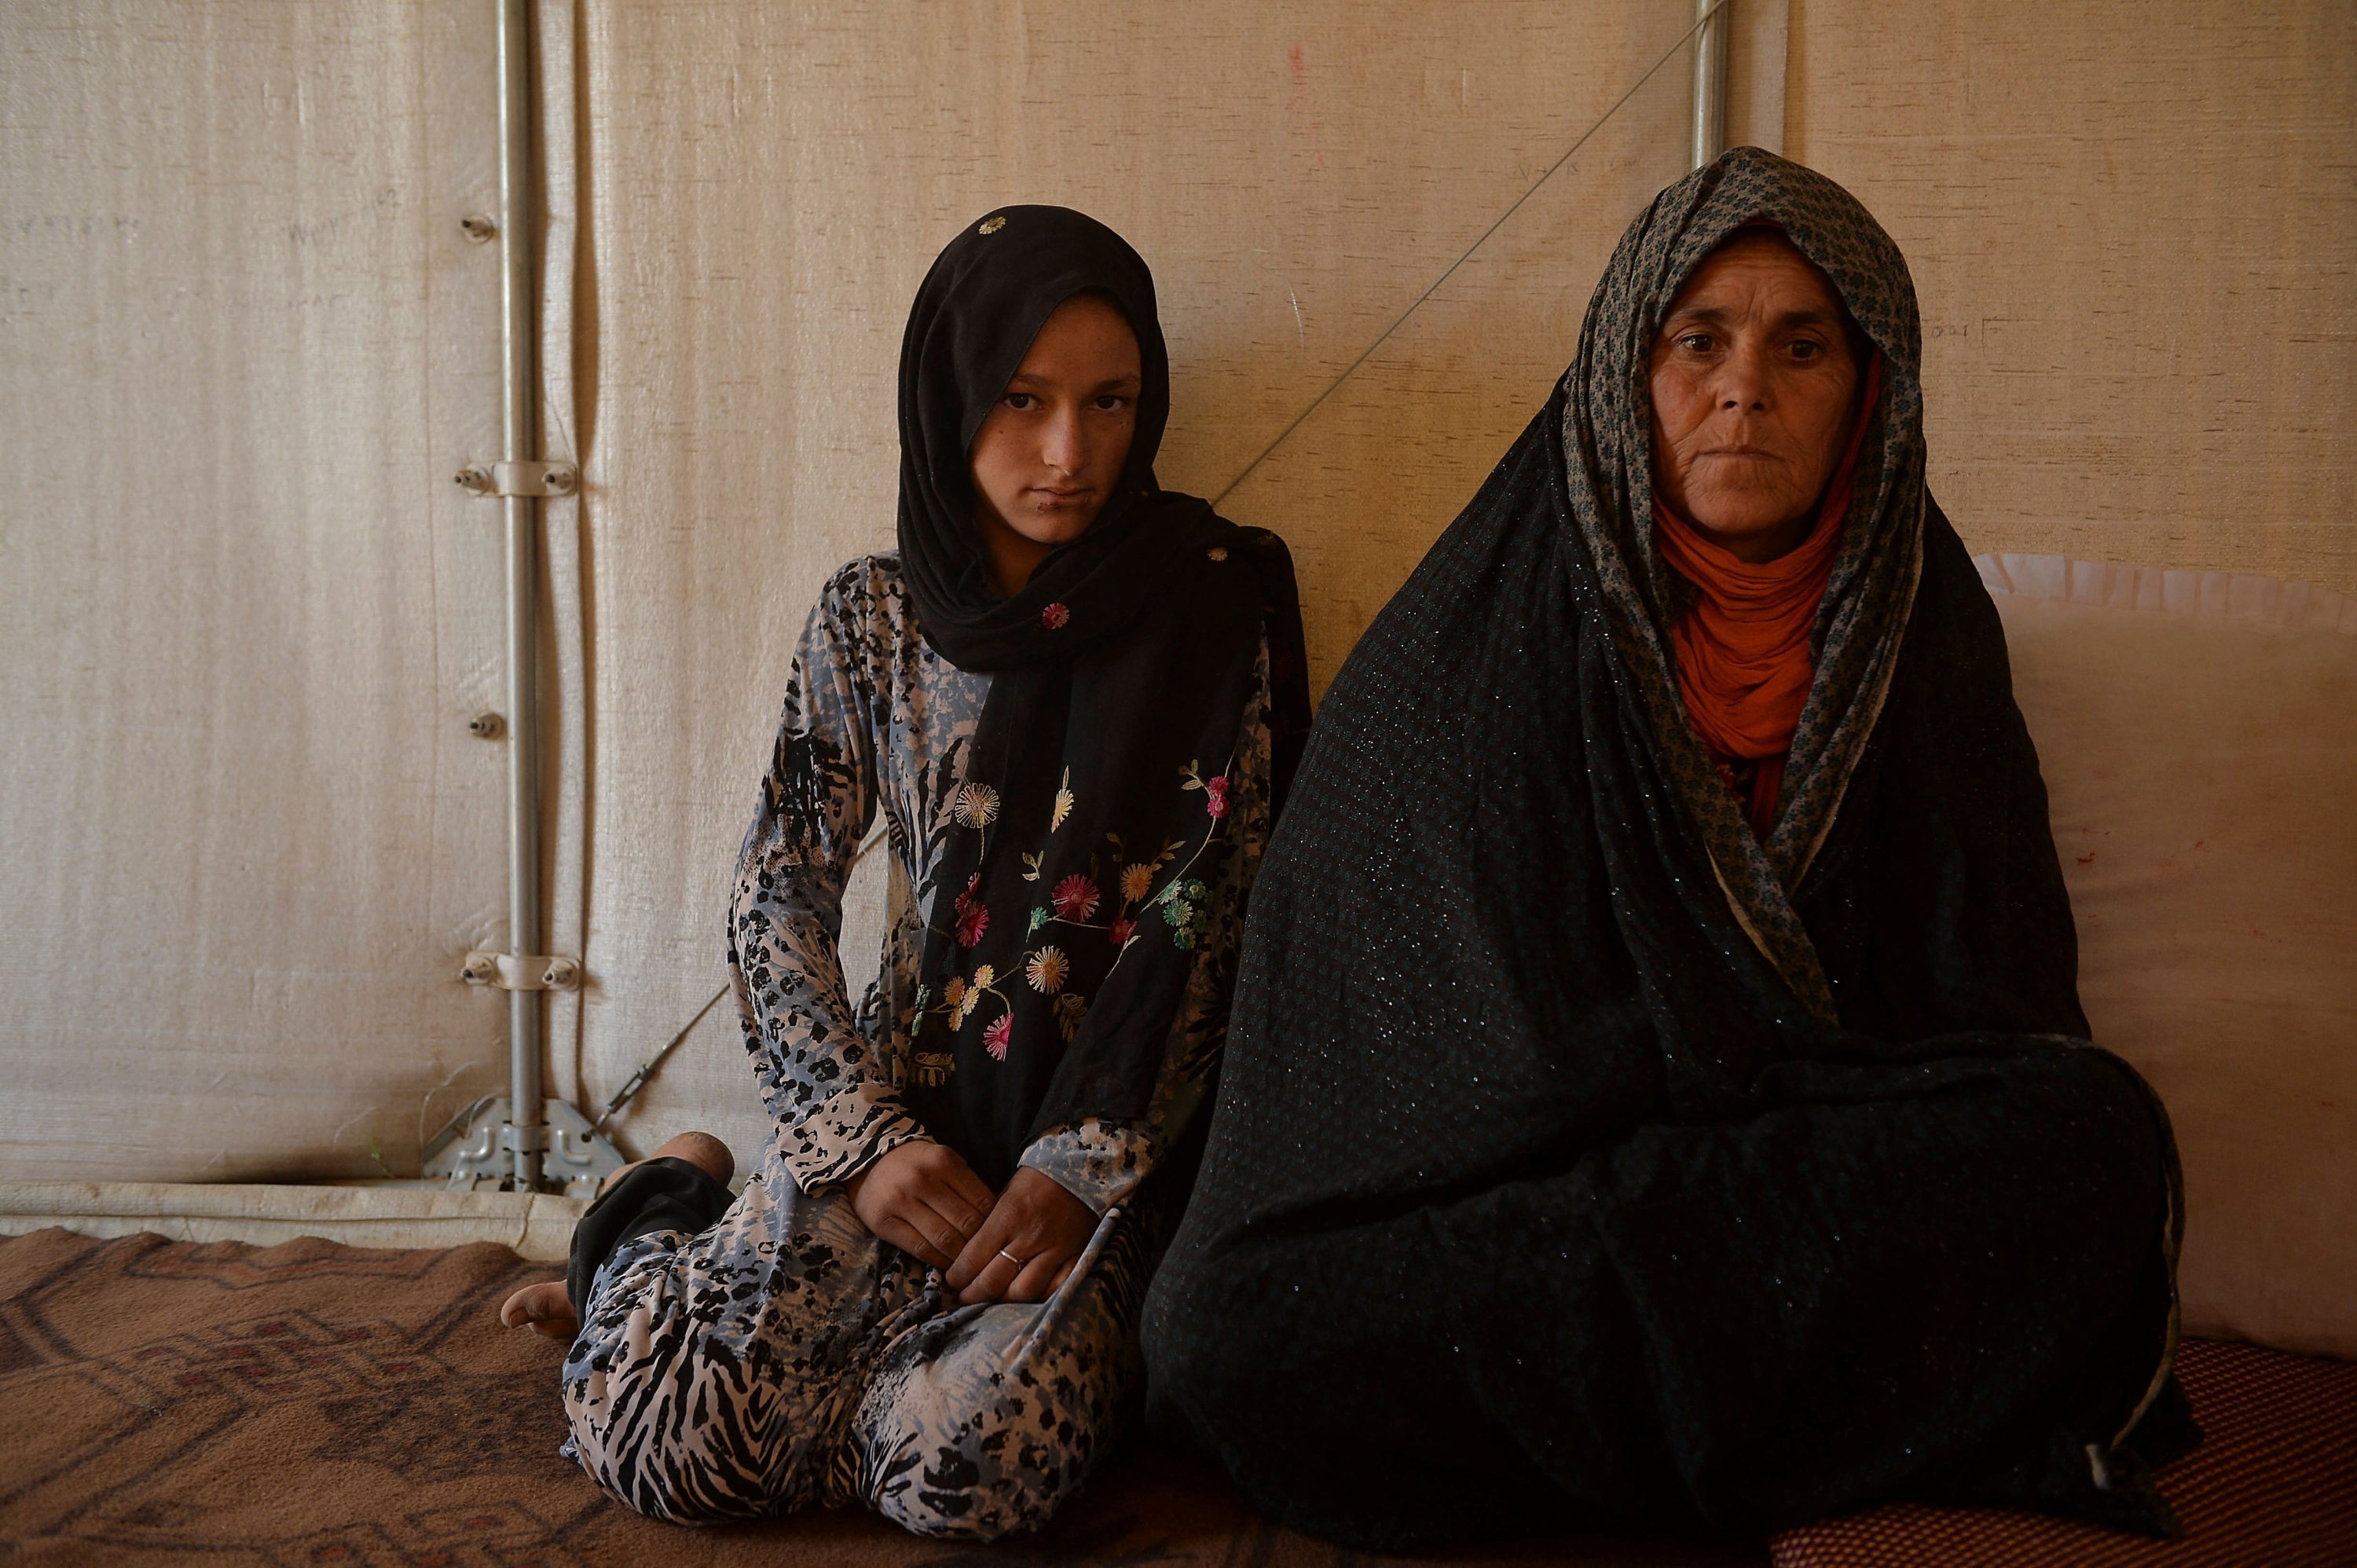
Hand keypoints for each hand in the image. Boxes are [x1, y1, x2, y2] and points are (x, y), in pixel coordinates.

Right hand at [846, 1141, 994, 1268]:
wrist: (869, 1162)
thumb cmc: (917, 1164)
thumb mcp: (944, 1162)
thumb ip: (967, 1185)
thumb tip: (994, 1220)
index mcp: (944, 1162)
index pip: (982, 1201)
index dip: (994, 1223)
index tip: (998, 1236)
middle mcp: (923, 1180)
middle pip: (965, 1222)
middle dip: (980, 1243)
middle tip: (986, 1255)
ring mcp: (901, 1202)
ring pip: (944, 1239)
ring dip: (960, 1256)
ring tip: (968, 1263)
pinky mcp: (884, 1222)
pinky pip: (920, 1248)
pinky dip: (938, 1260)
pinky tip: (946, 1263)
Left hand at [945, 1166, 1096, 1305]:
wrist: (1082, 1170)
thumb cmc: (1036, 1181)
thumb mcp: (1005, 1195)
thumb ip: (988, 1226)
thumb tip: (966, 1257)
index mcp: (1007, 1217)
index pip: (972, 1259)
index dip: (957, 1277)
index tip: (952, 1281)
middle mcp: (1030, 1237)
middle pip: (993, 1282)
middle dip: (972, 1295)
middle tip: (964, 1297)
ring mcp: (1055, 1250)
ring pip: (1022, 1291)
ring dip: (1002, 1301)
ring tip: (993, 1299)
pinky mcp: (1077, 1256)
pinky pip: (1055, 1289)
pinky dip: (1039, 1297)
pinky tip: (1026, 1296)